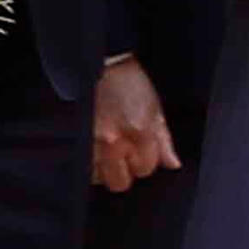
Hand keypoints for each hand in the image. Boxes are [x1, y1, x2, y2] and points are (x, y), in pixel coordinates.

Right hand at [89, 55, 179, 194]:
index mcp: (139, 133)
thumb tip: (173, 164)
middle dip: (125, 171)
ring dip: (105, 169)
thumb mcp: (155, 108)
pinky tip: (96, 151)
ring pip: (99, 179)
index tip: (142, 152)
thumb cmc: (129, 83)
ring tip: (109, 152)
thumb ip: (164, 140)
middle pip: (120, 182)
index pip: (146, 169)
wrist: (100, 66)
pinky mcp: (76, 141)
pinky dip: (90, 164)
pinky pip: (83, 168)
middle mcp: (114, 142)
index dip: (145, 161)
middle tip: (126, 155)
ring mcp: (91, 144)